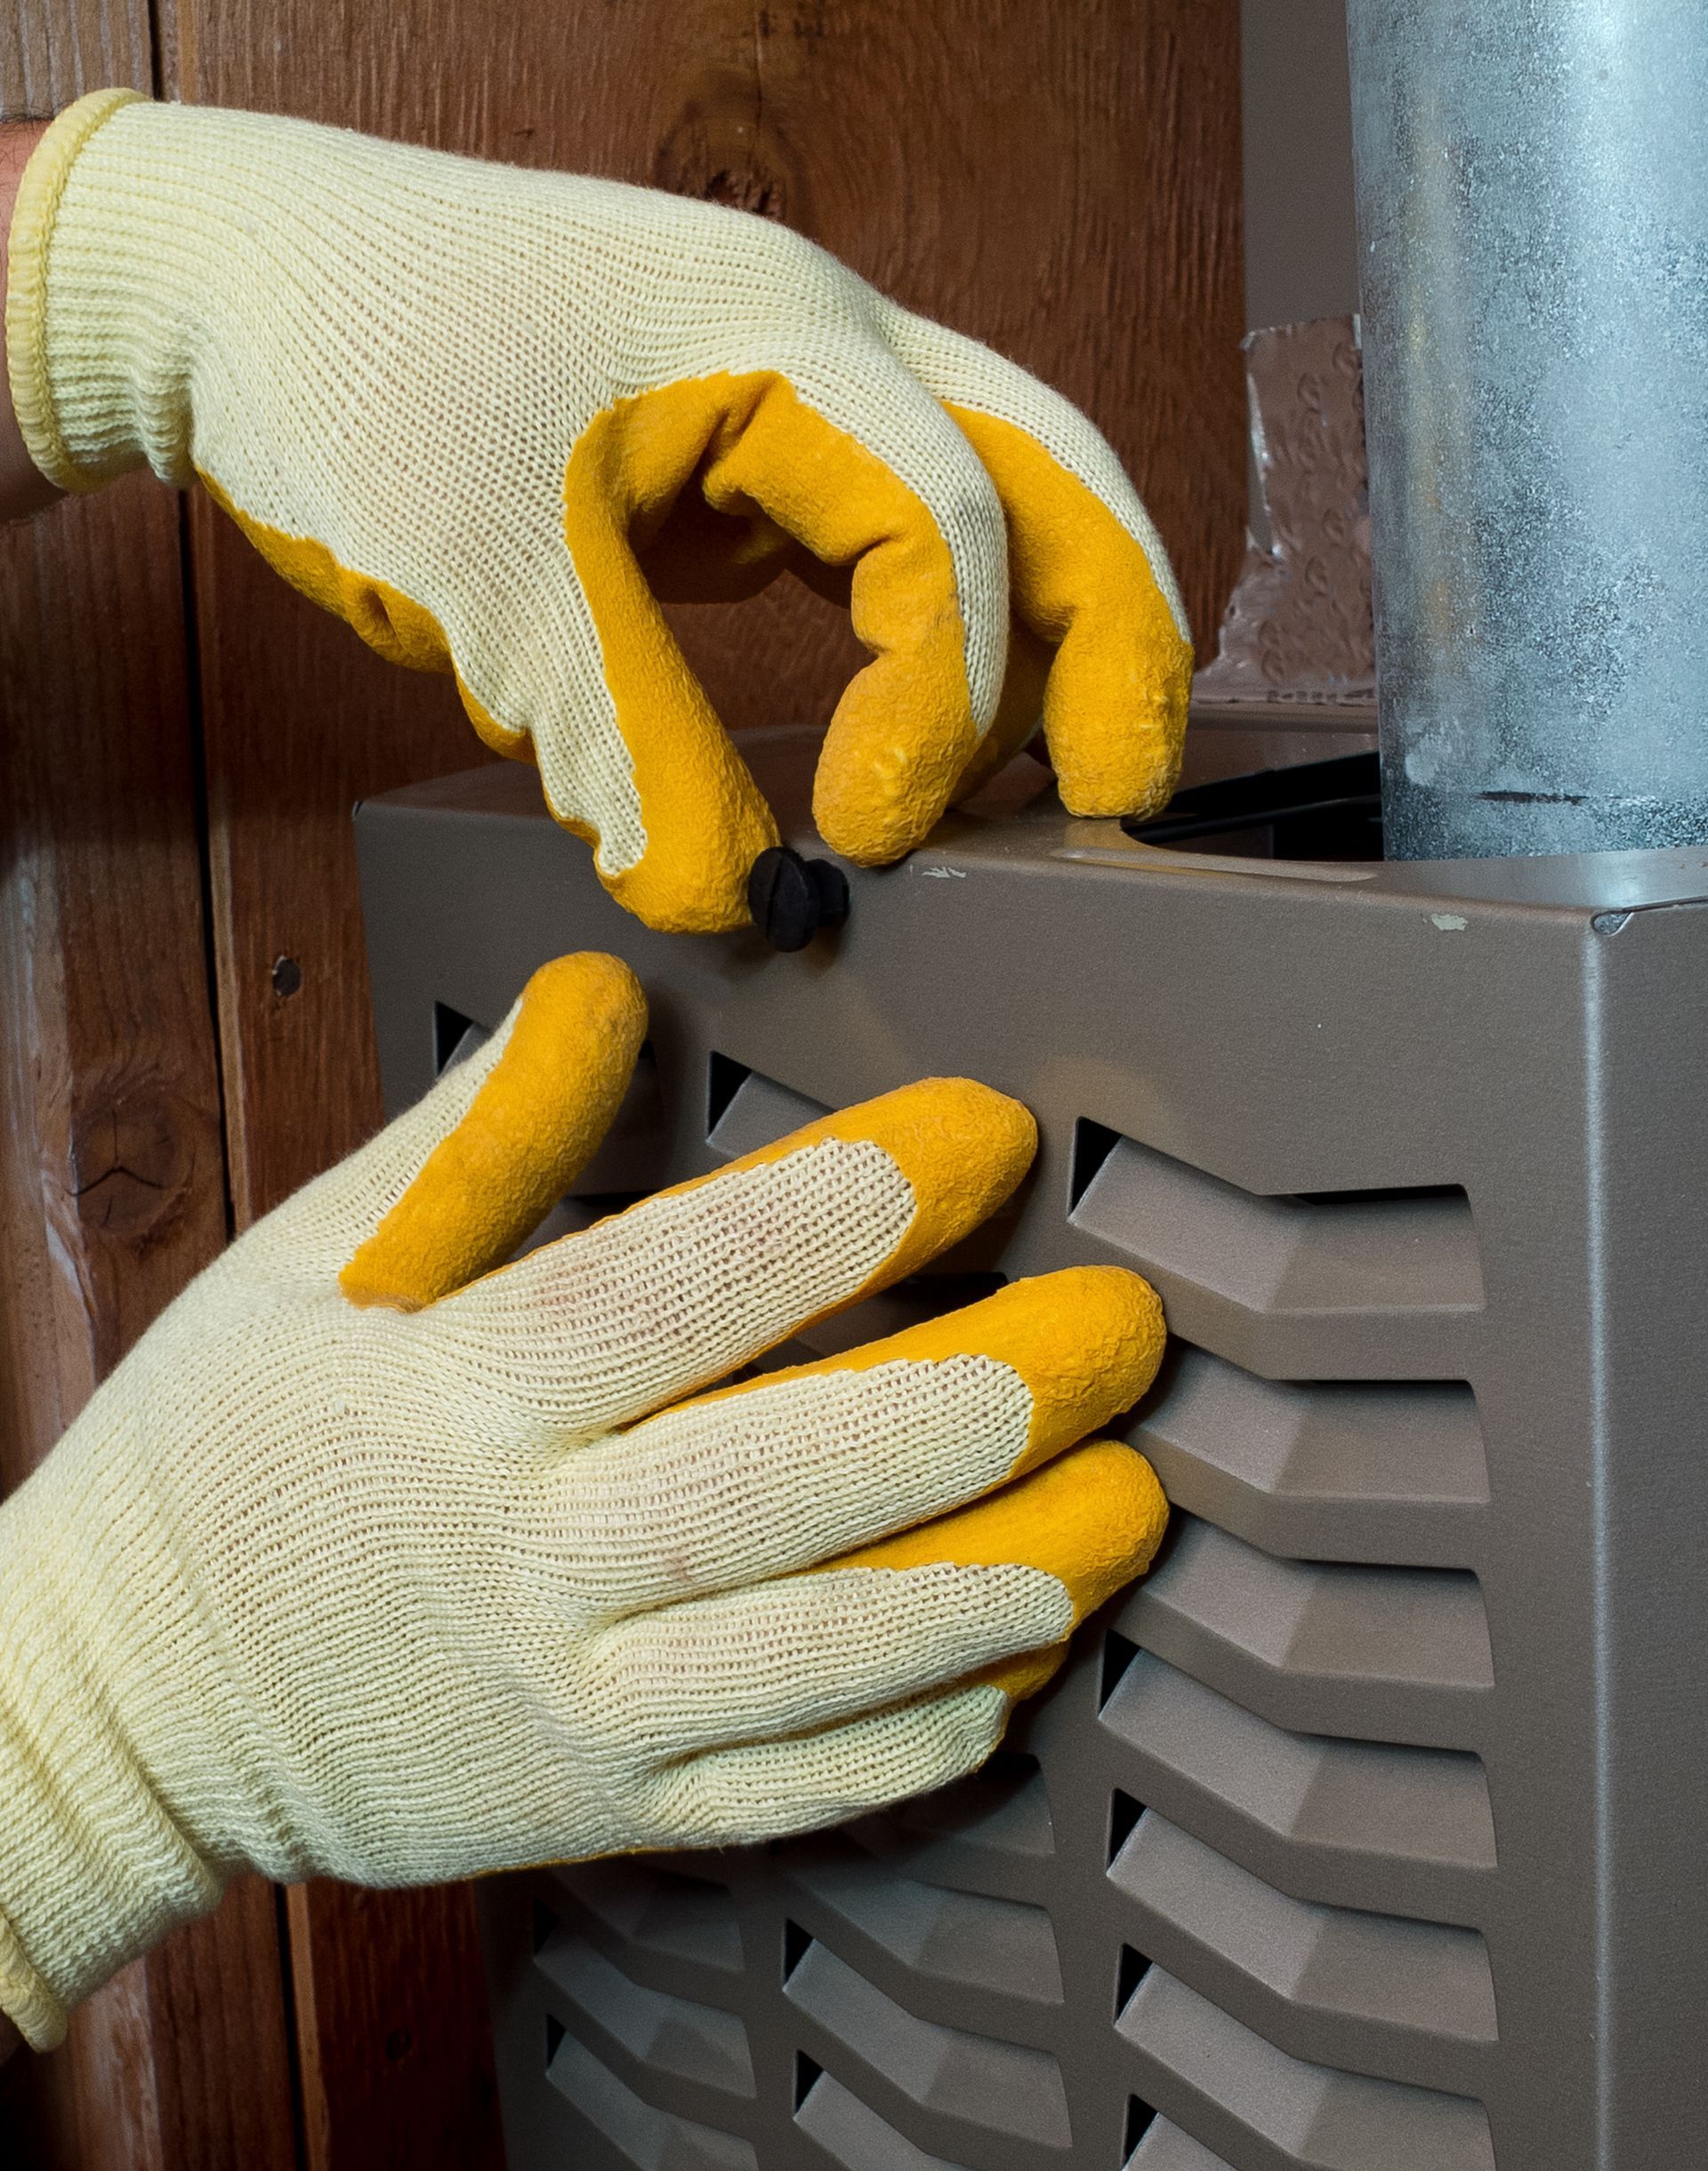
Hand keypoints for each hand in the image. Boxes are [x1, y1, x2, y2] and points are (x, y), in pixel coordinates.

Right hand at [0, 954, 1166, 2049]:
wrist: (112, 1707)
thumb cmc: (217, 1455)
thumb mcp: (298, 1269)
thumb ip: (466, 1141)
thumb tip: (605, 996)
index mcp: (443, 1397)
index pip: (670, 1292)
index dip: (843, 1210)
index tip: (983, 1137)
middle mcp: (517, 1560)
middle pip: (781, 1481)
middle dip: (978, 1401)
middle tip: (1122, 1328)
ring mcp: (563, 1711)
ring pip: (813, 1656)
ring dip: (994, 1580)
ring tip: (1132, 1505)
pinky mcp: (590, 1818)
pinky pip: (779, 1793)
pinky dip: (910, 1739)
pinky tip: (1022, 1670)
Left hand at [5, 92, 1191, 930]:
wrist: (231, 279)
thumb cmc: (347, 360)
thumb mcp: (493, 588)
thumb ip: (630, 756)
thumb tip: (736, 903)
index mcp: (785, 336)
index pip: (950, 533)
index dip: (943, 706)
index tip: (869, 839)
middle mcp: (823, 343)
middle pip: (1056, 478)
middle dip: (1113, 643)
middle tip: (1127, 801)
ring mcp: (791, 391)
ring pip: (997, 500)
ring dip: (1031, 644)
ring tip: (1027, 794)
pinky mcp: (742, 455)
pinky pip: (894, 541)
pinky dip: (930, 639)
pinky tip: (910, 738)